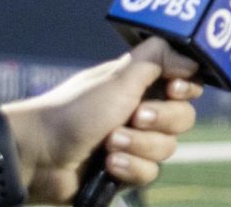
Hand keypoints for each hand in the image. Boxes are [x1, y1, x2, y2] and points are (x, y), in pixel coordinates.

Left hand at [2, 37, 202, 203]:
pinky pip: (150, 172)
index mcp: (142, 82)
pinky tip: (108, 164)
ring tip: (110, 144)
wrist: (38, 155)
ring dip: (139, 146)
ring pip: (168, 148)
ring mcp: (135, 141)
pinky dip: (130, 168)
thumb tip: (192, 58)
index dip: (186, 88)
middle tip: (134, 117)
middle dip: (160, 120)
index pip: (187, 83)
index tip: (172, 88)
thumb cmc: (77, 109)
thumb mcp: (121, 76)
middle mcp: (142, 110)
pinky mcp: (126, 170)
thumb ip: (159, 57)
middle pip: (183, 117)